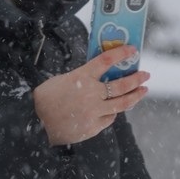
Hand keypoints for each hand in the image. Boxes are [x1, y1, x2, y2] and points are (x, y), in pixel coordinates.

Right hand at [33, 45, 150, 146]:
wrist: (34, 123)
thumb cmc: (46, 99)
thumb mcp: (64, 80)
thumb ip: (84, 77)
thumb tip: (104, 74)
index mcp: (81, 77)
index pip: (107, 60)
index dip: (122, 53)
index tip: (133, 50)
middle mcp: (90, 94)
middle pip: (122, 85)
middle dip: (137, 78)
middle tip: (145, 75)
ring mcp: (93, 112)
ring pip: (122, 104)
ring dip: (135, 96)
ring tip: (143, 90)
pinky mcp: (92, 127)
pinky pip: (109, 118)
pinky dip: (112, 112)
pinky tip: (115, 109)